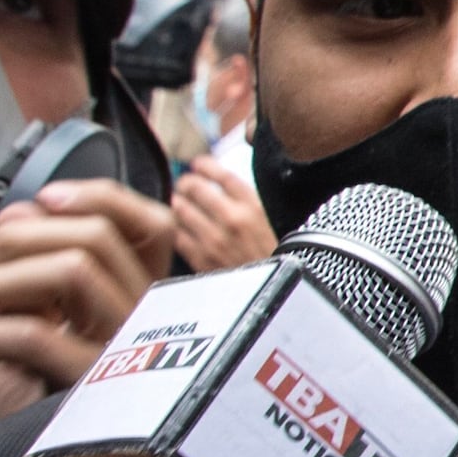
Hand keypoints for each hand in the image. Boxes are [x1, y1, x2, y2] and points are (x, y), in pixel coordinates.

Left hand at [0, 178, 177, 409]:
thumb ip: (43, 262)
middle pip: (95, 236)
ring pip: (73, 269)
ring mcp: (129, 355)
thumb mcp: (46, 321)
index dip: (96, 196)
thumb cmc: (41, 396)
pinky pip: (31, 335)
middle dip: (13, 240)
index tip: (39, 201)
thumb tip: (22, 214)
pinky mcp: (95, 391)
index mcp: (146, 298)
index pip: (150, 223)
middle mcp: (149, 322)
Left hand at [170, 155, 278, 273]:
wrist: (278, 293)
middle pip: (197, 188)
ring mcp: (214, 241)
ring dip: (178, 202)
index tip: (198, 163)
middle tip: (185, 182)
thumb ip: (251, 202)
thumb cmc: (279, 257)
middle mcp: (232, 220)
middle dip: (187, 182)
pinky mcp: (203, 260)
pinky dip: (178, 229)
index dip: (206, 165)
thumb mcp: (275, 222)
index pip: (222, 175)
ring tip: (179, 201)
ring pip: (182, 211)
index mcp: (254, 207)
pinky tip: (181, 227)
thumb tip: (226, 183)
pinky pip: (179, 237)